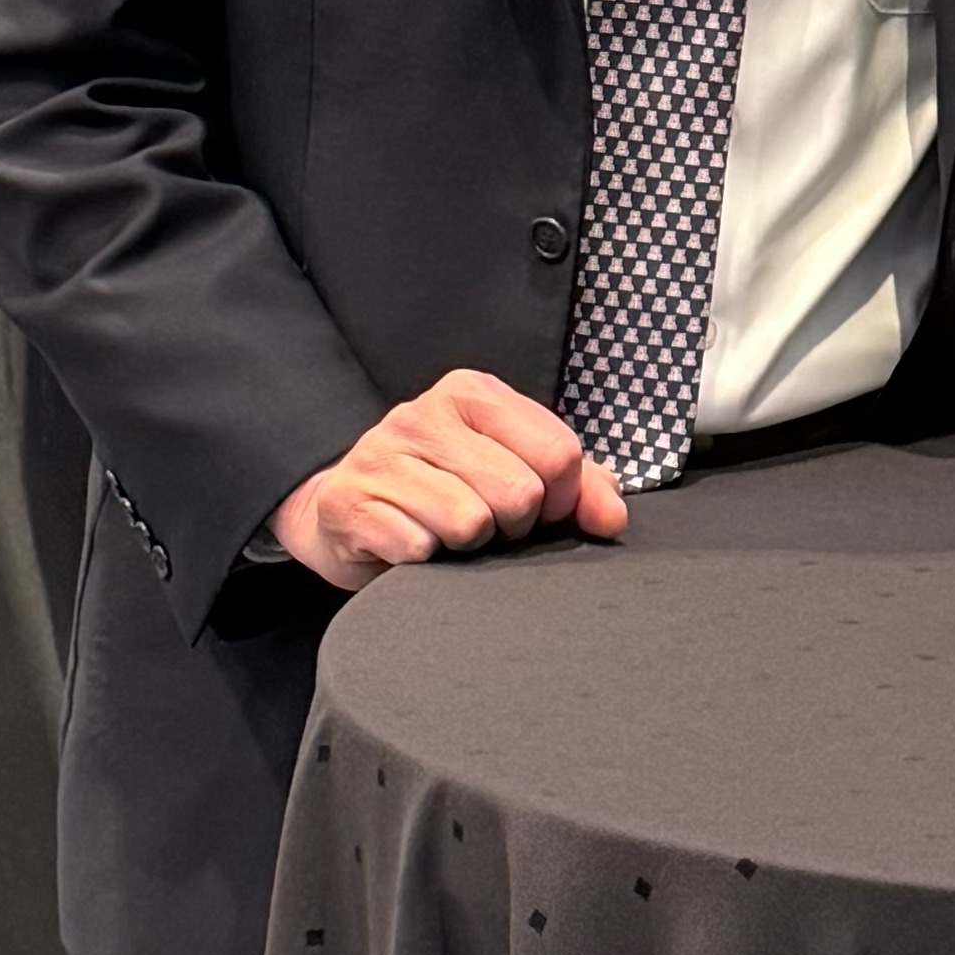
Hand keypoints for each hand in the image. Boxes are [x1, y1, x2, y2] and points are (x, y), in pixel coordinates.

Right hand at [270, 370, 627, 590]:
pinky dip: (426, 562)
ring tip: (449, 534)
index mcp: (472, 392)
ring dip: (469, 546)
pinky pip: (419, 549)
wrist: (342, 507)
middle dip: (514, 526)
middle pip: (519, 492)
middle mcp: (422, 414)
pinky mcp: (348, 504)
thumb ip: (578, 485)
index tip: (543, 510)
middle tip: (489, 525)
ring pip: (470, 523)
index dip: (564, 498)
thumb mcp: (512, 467)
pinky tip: (412, 546)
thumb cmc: (443, 487)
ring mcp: (379, 456)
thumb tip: (612, 518)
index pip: (558, 451)